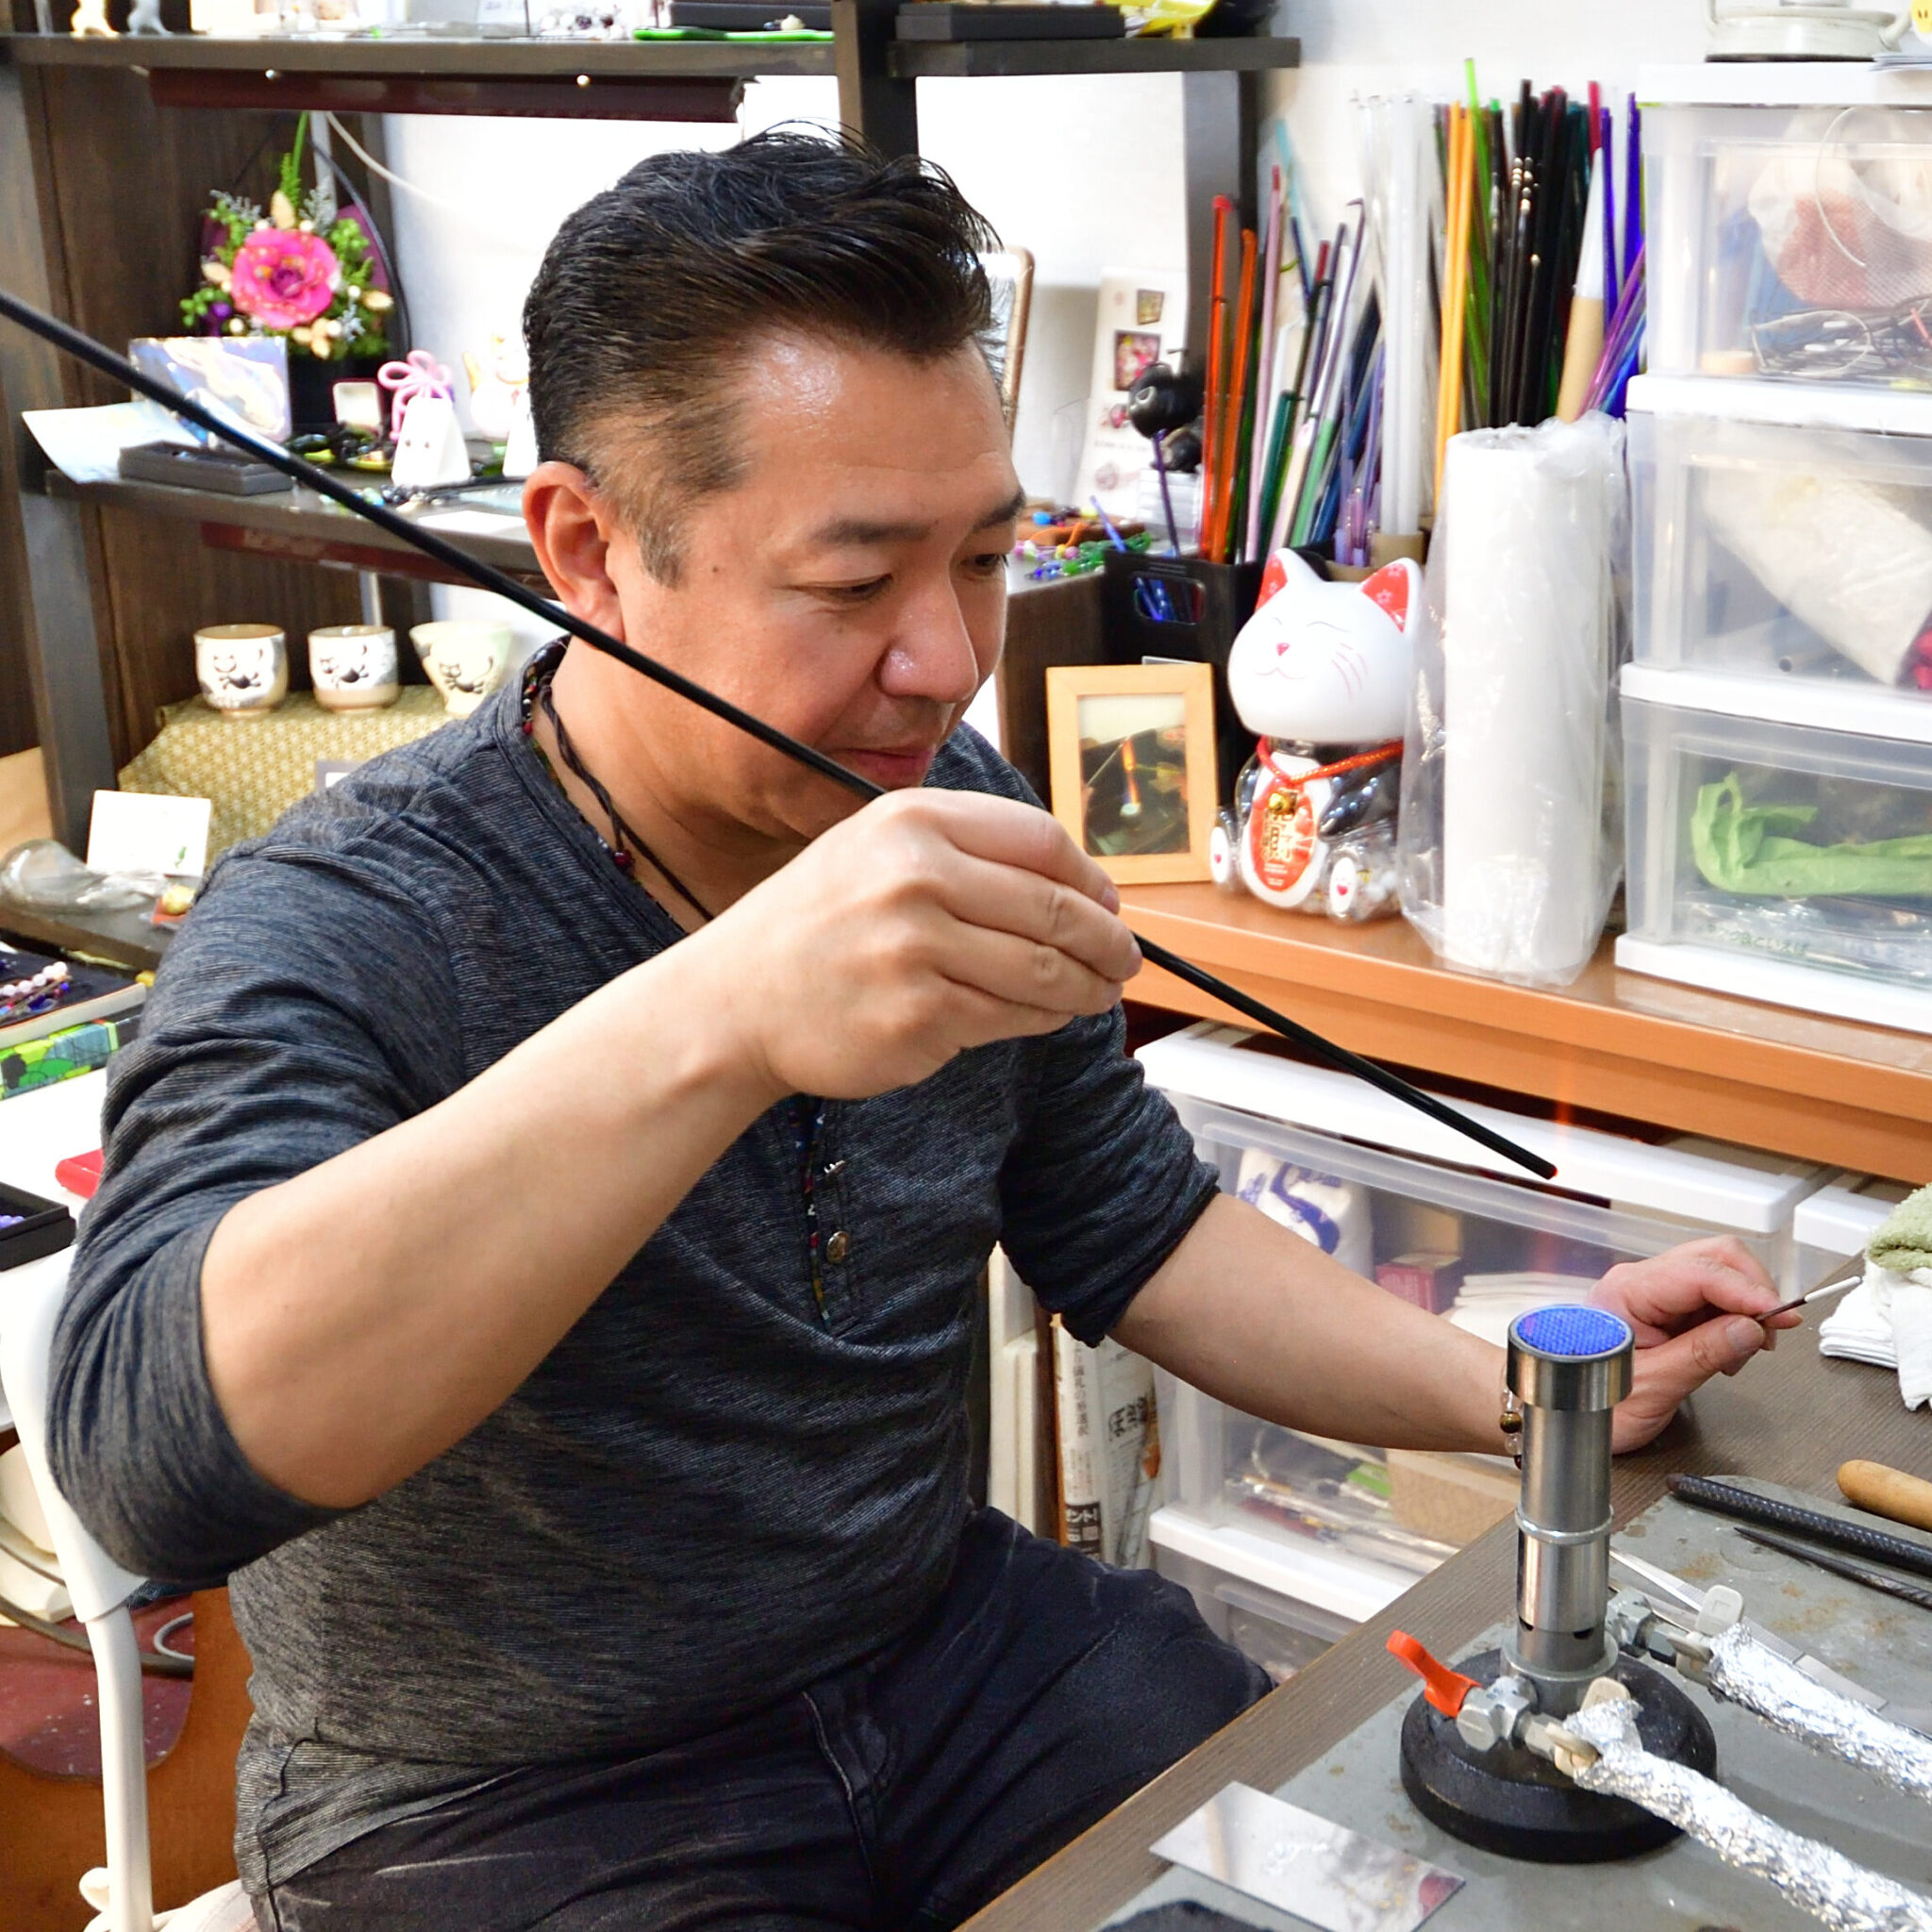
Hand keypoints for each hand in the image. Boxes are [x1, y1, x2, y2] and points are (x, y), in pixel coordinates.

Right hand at [700, 789, 1139, 1101]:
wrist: (735, 1001)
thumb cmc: (815, 926)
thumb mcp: (874, 850)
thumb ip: (965, 850)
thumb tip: (1080, 884)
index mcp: (911, 821)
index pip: (1040, 842)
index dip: (1090, 877)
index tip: (1108, 903)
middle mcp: (915, 877)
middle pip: (1056, 908)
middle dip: (1108, 941)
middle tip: (1125, 958)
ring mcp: (917, 949)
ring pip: (1045, 969)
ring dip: (1089, 986)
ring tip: (1101, 992)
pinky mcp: (920, 1016)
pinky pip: (1012, 1018)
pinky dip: (1045, 1019)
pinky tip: (1051, 1016)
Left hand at [1589, 1238, 1801, 1452]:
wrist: (1564, 1409)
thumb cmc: (1592, 1399)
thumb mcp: (1651, 1386)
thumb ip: (1702, 1354)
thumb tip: (1750, 1329)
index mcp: (1629, 1290)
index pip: (1701, 1272)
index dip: (1747, 1291)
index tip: (1780, 1315)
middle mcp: (1642, 1280)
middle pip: (1716, 1257)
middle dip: (1752, 1290)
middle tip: (1768, 1334)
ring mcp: (1654, 1291)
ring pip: (1720, 1274)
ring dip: (1745, 1307)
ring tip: (1739, 1355)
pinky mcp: (1666, 1307)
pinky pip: (1713, 1299)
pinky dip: (1733, 1320)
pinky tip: (1726, 1353)